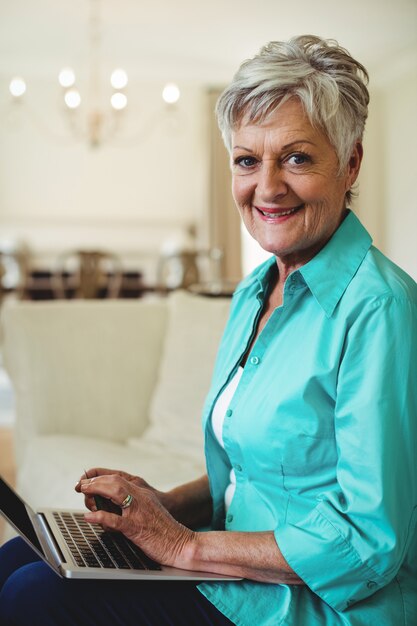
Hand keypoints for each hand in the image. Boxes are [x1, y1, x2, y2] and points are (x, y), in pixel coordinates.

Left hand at [78, 473, 195, 568]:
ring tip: (84, 491)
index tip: (87, 481)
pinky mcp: (137, 528)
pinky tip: (89, 517)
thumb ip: (135, 505)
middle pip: (114, 481)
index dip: (100, 477)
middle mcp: (141, 498)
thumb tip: (114, 508)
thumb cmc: (166, 532)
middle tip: (81, 485)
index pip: (118, 478)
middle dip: (95, 480)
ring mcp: (139, 512)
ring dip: (96, 489)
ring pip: (115, 492)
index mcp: (143, 494)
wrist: (183, 544)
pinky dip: (100, 517)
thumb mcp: (150, 511)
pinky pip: (116, 520)